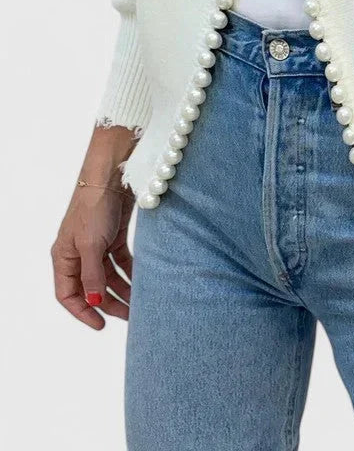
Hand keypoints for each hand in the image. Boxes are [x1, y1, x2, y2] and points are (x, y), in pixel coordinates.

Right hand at [51, 180, 133, 328]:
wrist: (112, 175)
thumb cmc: (94, 207)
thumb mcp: (91, 245)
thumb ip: (93, 275)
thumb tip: (94, 301)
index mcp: (63, 257)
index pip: (67, 294)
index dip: (82, 312)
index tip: (100, 325)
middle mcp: (78, 253)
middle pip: (91, 287)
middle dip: (108, 304)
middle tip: (128, 317)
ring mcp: (96, 244)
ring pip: (108, 275)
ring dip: (122, 290)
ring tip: (138, 304)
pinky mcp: (113, 235)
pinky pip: (121, 261)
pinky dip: (130, 272)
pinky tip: (142, 281)